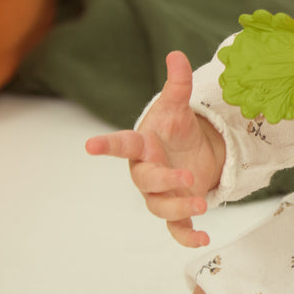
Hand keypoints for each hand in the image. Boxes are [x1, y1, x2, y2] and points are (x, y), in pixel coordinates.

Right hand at [85, 51, 224, 246]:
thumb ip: (178, 83)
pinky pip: (177, 228)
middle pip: (146, 182)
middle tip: (186, 177)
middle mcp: (147, 172)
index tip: (89, 144)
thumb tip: (177, 54)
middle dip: (164, 181)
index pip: (121, 144)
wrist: (192, 151)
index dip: (106, 144)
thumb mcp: (179, 105)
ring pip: (160, 208)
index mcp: (143, 145)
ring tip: (200, 203)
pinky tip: (204, 239)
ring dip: (179, 208)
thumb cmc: (176, 129)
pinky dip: (188, 236)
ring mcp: (161, 193)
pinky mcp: (178, 207)